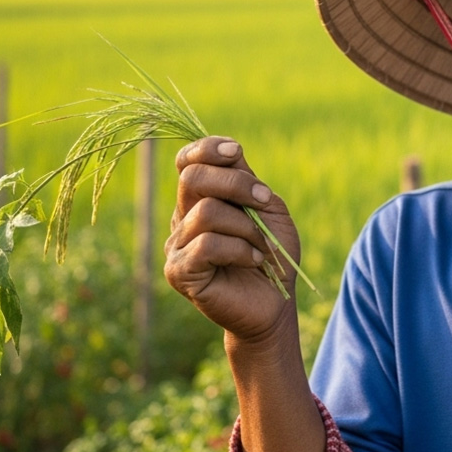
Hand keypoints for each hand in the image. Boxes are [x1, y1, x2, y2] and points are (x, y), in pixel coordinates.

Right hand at [164, 137, 300, 343]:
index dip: (207, 148)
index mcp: (201, 199)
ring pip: (206, 212)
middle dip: (235, 183)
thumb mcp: (268, 209)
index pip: (188, 161)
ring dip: (246, 226)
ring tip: (262, 246)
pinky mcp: (179, 272)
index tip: (236, 151)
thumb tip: (231, 151)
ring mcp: (176, 245)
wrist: (275, 303)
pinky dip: (240, 249)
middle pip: (193, 178)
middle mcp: (182, 218)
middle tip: (264, 200)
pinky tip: (254, 261)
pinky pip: (206, 245)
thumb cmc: (272, 255)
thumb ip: (248, 180)